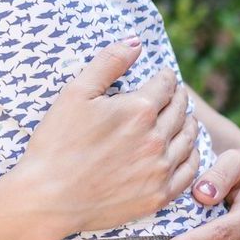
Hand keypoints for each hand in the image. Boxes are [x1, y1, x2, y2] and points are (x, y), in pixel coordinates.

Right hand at [17, 40, 202, 239]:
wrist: (47, 198)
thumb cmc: (57, 143)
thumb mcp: (76, 93)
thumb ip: (109, 61)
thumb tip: (136, 41)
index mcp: (139, 110)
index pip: (166, 84)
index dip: (165, 76)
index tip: (163, 76)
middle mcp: (156, 138)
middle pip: (180, 109)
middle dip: (178, 97)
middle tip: (173, 94)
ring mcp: (160, 169)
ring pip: (189, 138)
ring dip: (188, 123)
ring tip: (182, 118)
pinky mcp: (158, 195)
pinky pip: (189, 171)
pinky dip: (192, 155)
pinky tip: (186, 150)